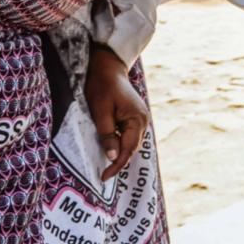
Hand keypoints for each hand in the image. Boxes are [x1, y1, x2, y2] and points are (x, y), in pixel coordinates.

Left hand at [84, 45, 148, 181]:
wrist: (107, 67)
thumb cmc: (102, 86)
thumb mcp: (100, 112)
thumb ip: (107, 135)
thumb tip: (113, 157)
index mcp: (137, 120)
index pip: (128, 150)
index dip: (117, 165)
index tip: (104, 177)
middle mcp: (143, 121)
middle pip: (131, 148)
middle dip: (118, 161)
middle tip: (102, 174)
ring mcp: (140, 118)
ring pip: (130, 142)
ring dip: (119, 152)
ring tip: (105, 164)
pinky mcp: (134, 116)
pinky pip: (128, 135)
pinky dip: (119, 143)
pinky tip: (110, 147)